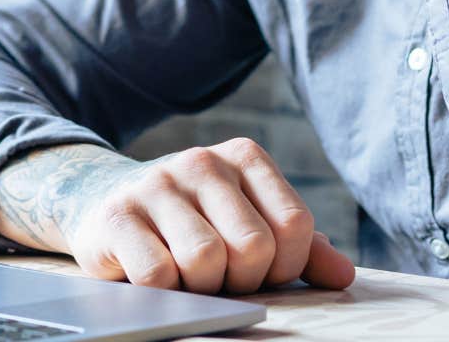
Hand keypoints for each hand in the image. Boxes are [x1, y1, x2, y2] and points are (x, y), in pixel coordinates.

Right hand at [0, 140, 355, 293]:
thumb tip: (342, 275)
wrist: (106, 204)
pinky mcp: (118, 215)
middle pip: (253, 248)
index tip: (258, 271)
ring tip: (186, 276)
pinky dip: (164, 292)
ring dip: (201, 288)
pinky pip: (159, 275)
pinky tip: (155, 277)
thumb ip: (298, 247)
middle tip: (218, 277)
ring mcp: (157, 185)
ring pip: (206, 262)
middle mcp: (202, 162)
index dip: (283, 267)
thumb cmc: (191, 222)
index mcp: (244, 157)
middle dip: (240, 280)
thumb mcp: (246, 222)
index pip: (296, 226)